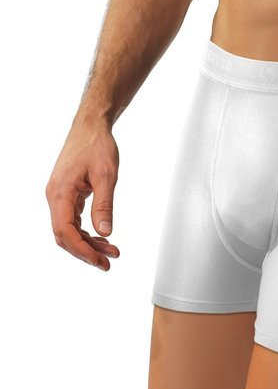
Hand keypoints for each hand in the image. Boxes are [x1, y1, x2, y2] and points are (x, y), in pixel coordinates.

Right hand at [45, 116, 120, 271]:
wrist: (90, 126)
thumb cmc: (97, 145)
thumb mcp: (106, 175)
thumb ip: (104, 204)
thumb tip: (105, 232)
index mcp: (60, 192)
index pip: (65, 231)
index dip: (81, 249)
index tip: (99, 260)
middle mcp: (55, 196)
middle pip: (64, 235)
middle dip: (85, 251)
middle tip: (108, 262)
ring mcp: (59, 196)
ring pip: (68, 229)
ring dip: (88, 243)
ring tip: (111, 252)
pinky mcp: (66, 194)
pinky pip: (72, 219)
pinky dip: (86, 231)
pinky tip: (102, 237)